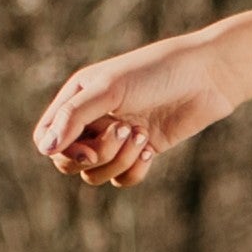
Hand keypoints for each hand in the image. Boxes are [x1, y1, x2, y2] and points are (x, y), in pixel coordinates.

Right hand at [32, 31, 237, 189]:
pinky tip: (152, 150)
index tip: (87, 150)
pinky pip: (122, 179)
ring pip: (96, 174)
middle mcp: (93, 119)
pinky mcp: (142, 151)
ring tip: (141, 135)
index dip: (61, 151)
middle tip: (123, 131)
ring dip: (118, 161)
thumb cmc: (156, 73)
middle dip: (96, 155)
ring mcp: (117, 138)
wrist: (207, 76)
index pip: (46, 138)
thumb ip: (73, 117)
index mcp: (77, 98)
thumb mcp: (110, 89)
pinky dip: (134, 171)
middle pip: (69, 162)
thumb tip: (44, 150)